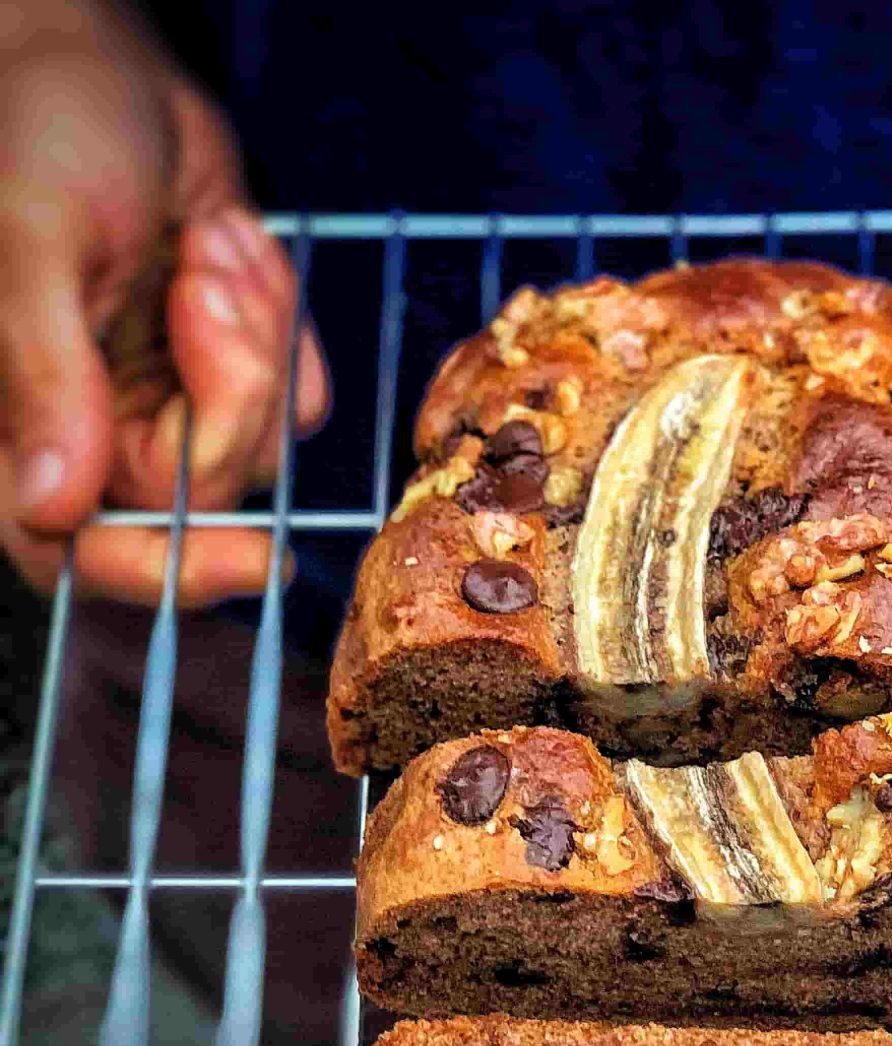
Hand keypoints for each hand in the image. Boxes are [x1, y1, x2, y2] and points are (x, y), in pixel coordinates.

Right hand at [0, 2, 327, 604]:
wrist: (101, 65)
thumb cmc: (35, 126)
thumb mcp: (30, 240)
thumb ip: (41, 376)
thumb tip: (52, 510)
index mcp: (15, 422)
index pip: (80, 552)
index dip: (165, 572)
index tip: (256, 560)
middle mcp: (90, 432)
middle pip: (205, 493)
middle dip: (230, 389)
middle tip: (201, 278)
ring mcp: (166, 406)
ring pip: (263, 443)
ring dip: (255, 334)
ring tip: (203, 244)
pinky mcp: (230, 372)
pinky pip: (300, 393)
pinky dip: (284, 316)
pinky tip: (226, 243)